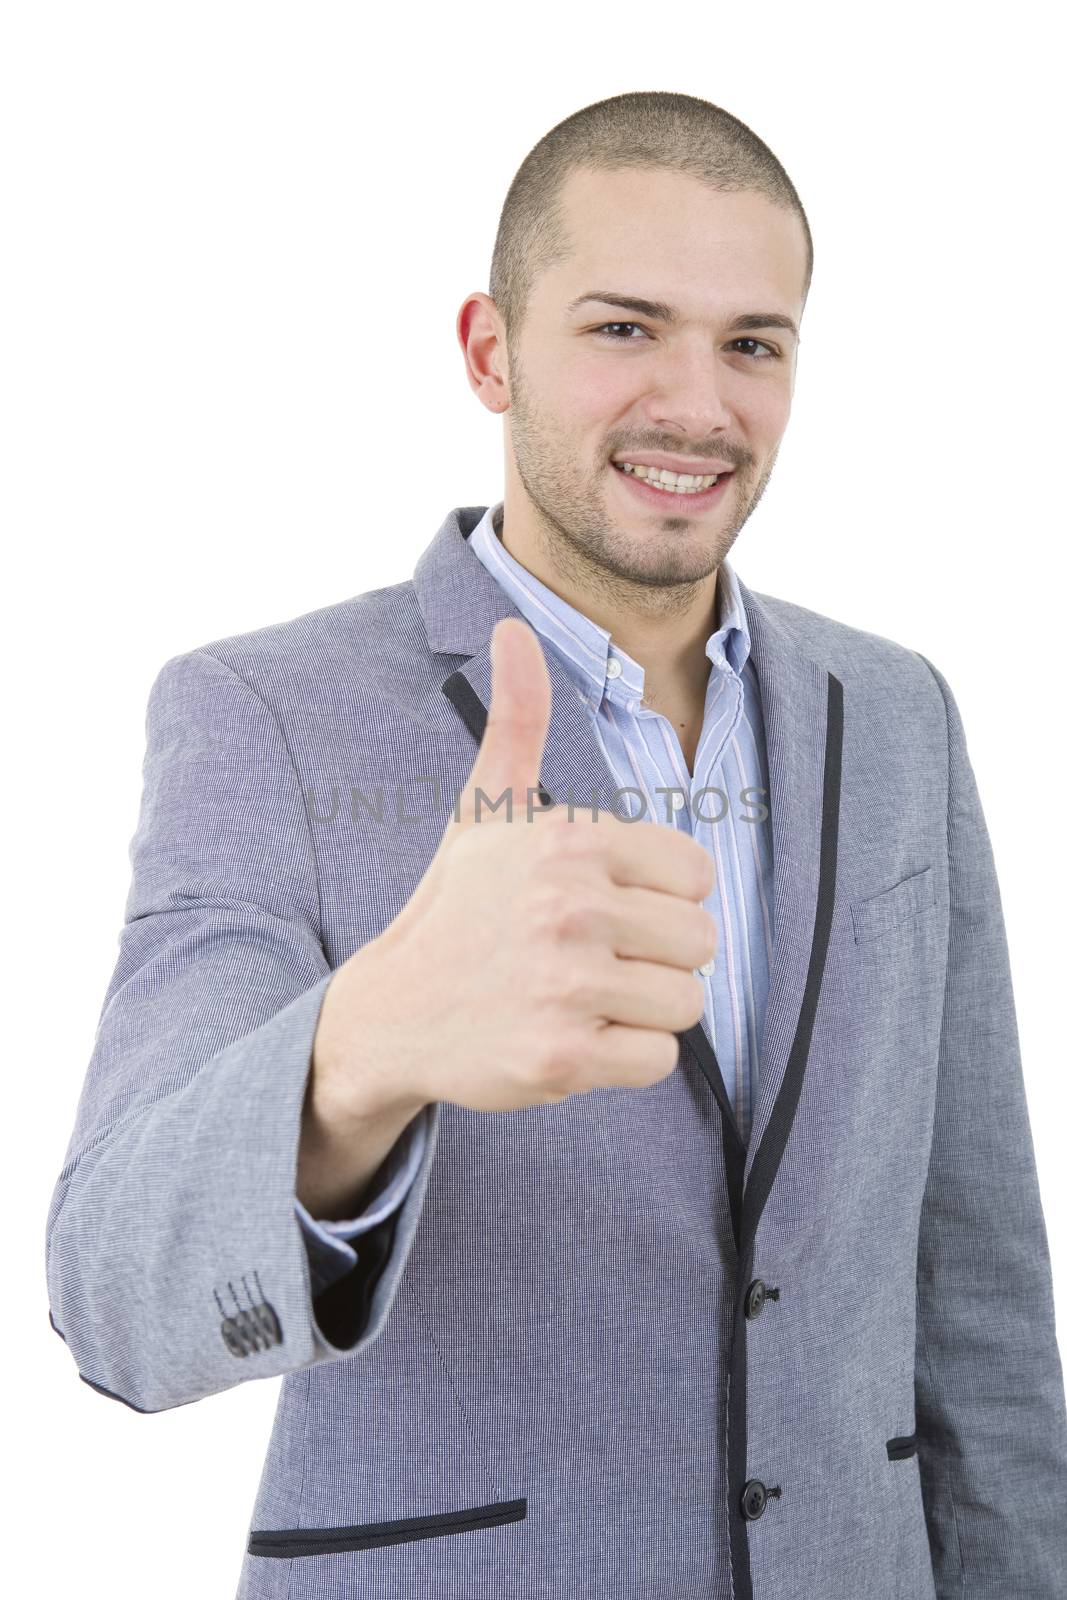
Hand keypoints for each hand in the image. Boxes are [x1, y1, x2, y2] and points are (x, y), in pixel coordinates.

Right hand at [323, 617, 717, 1115]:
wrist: (390, 1012)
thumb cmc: (458, 907)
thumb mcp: (485, 811)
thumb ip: (518, 719)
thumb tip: (512, 627)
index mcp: (566, 840)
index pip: (695, 874)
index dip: (657, 897)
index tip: (601, 908)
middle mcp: (568, 906)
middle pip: (700, 941)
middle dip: (656, 957)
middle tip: (591, 960)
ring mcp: (564, 985)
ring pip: (686, 1003)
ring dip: (642, 1009)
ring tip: (582, 997)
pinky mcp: (562, 1058)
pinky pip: (658, 1060)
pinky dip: (624, 1058)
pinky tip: (572, 1037)